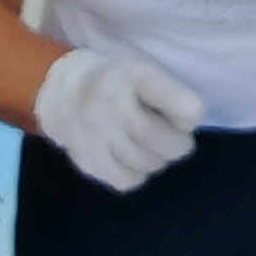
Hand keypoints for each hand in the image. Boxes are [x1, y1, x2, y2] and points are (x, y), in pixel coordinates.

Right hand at [35, 49, 202, 193]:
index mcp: (131, 76)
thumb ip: (171, 96)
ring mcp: (94, 133)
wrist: (63, 93)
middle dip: (178, 144)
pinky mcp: (87, 159)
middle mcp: (108, 103)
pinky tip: (132, 160)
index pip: (160, 91)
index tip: (192, 115)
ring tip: (153, 148)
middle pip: (155, 136)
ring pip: (144, 162)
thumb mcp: (145, 75)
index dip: (186, 109)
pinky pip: (127, 180)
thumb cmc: (120, 85)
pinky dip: (138, 174)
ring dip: (159, 160)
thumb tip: (188, 127)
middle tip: (178, 142)